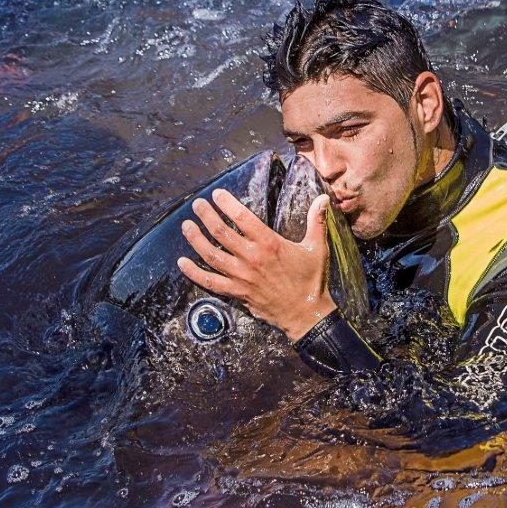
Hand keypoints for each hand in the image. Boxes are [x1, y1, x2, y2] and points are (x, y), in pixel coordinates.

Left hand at [177, 188, 336, 340]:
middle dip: (206, 216)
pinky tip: (182, 262)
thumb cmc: (311, 280)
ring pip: (211, 255)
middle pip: (221, 233)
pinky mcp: (237, 292)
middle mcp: (251, 258)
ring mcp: (241, 276)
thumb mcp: (317, 248)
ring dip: (195, 239)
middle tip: (197, 205)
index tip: (217, 194)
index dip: (227, 204)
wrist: (306, 314)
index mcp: (269, 244)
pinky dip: (193, 273)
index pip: (243, 218)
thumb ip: (316, 221)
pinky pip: (210, 281)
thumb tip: (324, 197)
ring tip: (186, 226)